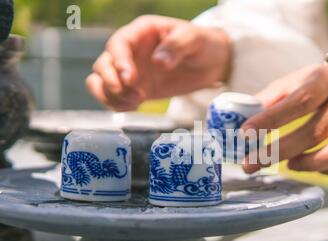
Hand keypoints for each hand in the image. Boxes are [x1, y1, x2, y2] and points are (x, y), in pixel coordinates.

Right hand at [86, 15, 230, 110]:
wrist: (211, 63)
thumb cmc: (202, 44)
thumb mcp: (194, 39)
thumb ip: (177, 46)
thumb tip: (158, 62)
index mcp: (141, 32)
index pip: (119, 44)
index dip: (119, 62)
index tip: (130, 79)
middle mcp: (130, 51)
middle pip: (103, 64)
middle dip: (112, 83)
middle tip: (136, 95)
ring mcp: (130, 70)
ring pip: (101, 81)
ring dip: (111, 95)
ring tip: (136, 102)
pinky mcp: (135, 88)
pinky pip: (113, 97)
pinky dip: (117, 105)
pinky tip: (135, 107)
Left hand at [241, 62, 327, 175]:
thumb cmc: (314, 86)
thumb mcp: (291, 84)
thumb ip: (268, 101)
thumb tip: (239, 123)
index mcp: (325, 78)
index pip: (299, 101)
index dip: (271, 120)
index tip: (244, 134)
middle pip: (316, 130)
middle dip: (280, 151)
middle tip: (251, 164)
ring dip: (312, 163)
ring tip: (289, 166)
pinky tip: (311, 167)